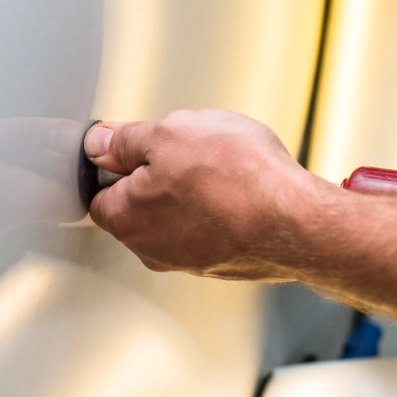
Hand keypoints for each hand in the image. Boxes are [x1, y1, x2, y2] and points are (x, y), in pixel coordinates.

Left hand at [83, 110, 315, 277]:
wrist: (298, 222)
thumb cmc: (237, 179)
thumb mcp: (169, 134)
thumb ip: (126, 139)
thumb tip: (101, 142)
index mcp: (126, 219)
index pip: (99, 192)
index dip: (116, 162)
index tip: (137, 145)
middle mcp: (151, 249)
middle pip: (139, 205)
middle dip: (157, 176)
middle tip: (187, 152)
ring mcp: (189, 261)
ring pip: (177, 215)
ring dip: (193, 191)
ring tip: (221, 169)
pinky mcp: (223, 263)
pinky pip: (210, 227)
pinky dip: (220, 208)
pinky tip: (241, 189)